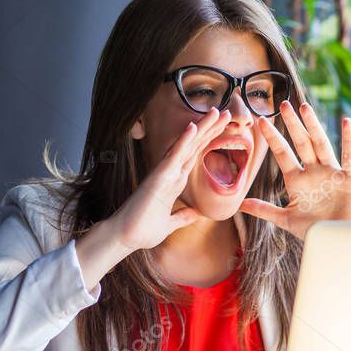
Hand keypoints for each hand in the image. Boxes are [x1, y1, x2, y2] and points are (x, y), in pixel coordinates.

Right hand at [75, 108, 230, 290]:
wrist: (125, 238)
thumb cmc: (143, 230)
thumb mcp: (170, 224)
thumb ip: (182, 217)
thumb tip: (195, 214)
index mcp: (174, 182)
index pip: (195, 156)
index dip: (208, 141)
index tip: (223, 128)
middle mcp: (170, 174)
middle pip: (194, 146)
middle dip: (210, 129)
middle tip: (226, 112)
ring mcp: (164, 174)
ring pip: (186, 146)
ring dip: (201, 128)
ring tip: (217, 112)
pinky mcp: (158, 179)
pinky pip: (173, 156)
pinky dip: (183, 141)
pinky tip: (193, 127)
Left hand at [240, 101, 350, 239]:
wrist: (338, 240)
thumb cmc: (314, 230)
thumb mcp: (286, 219)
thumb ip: (264, 210)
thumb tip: (240, 205)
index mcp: (297, 180)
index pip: (282, 154)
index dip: (272, 138)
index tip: (261, 121)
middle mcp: (313, 172)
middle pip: (301, 143)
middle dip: (292, 124)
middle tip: (282, 104)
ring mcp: (331, 172)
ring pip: (321, 144)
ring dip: (313, 126)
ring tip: (304, 107)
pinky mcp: (349, 177)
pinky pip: (349, 155)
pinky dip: (348, 139)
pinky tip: (345, 121)